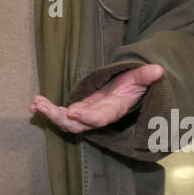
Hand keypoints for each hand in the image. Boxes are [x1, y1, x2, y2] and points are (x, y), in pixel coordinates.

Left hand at [30, 64, 164, 132]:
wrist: (130, 92)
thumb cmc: (135, 84)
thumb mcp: (140, 78)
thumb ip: (145, 76)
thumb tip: (159, 70)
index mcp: (114, 109)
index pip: (100, 117)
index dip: (87, 116)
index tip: (72, 111)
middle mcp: (99, 116)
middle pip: (78, 124)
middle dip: (59, 117)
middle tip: (42, 106)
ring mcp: (87, 114)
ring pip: (67, 122)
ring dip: (50, 114)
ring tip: (35, 104)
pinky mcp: (79, 110)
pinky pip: (63, 115)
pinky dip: (49, 111)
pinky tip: (34, 105)